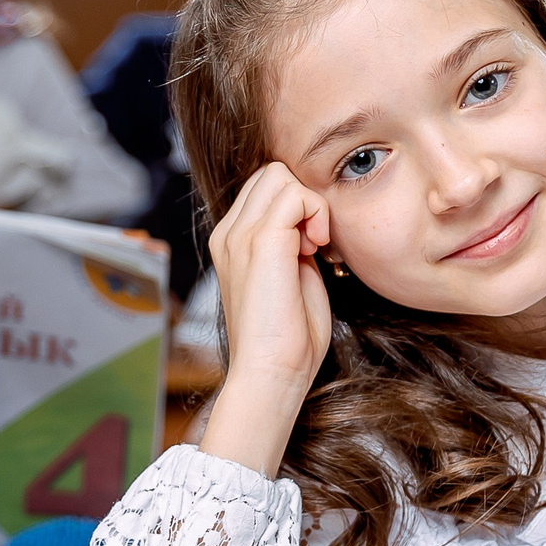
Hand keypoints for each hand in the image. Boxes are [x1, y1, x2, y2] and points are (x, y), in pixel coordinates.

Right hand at [198, 161, 335, 476]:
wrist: (270, 373)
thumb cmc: (286, 338)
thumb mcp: (288, 278)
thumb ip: (292, 244)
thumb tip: (313, 222)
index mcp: (231, 242)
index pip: (265, 187)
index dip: (297, 206)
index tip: (311, 246)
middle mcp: (228, 233)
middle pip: (272, 172)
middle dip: (303, 198)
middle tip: (314, 244)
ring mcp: (239, 235)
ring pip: (283, 176)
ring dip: (311, 205)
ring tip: (313, 248)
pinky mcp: (260, 241)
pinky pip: (297, 195)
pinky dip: (317, 215)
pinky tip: (317, 250)